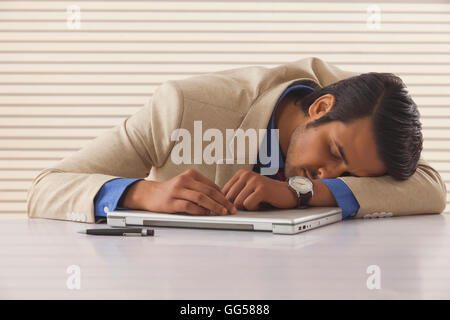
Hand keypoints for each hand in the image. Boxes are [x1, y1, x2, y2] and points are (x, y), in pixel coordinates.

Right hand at [119, 169, 236, 215]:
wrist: (150, 194)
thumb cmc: (171, 191)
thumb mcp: (186, 185)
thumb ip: (201, 189)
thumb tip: (220, 199)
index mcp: (191, 174)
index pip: (211, 185)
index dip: (223, 195)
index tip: (231, 203)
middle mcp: (184, 180)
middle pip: (209, 191)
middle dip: (223, 201)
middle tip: (231, 209)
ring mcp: (177, 190)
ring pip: (201, 198)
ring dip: (214, 206)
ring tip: (222, 212)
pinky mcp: (171, 201)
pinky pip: (188, 206)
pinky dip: (199, 211)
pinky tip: (205, 214)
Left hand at [221, 169, 297, 209]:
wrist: (288, 193)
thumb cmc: (267, 194)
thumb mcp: (248, 189)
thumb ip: (235, 193)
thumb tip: (218, 204)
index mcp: (241, 174)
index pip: (223, 192)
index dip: (227, 202)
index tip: (234, 206)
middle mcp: (246, 174)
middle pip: (229, 198)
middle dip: (237, 206)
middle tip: (249, 205)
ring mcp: (254, 180)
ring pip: (238, 203)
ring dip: (247, 208)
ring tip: (257, 202)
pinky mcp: (261, 189)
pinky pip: (248, 205)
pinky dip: (255, 209)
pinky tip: (262, 204)